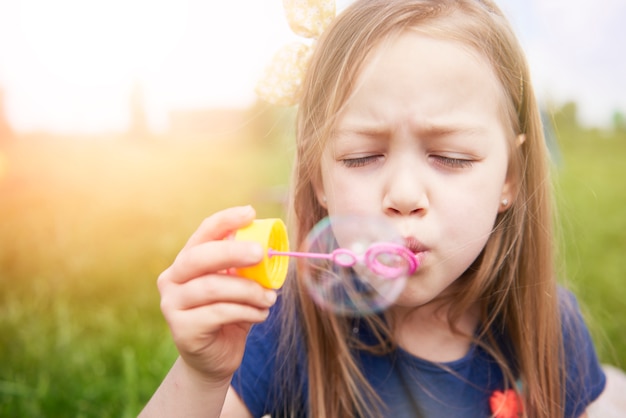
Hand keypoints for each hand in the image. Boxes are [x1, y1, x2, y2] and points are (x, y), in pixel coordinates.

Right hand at [157, 206, 276, 384]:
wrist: (215, 360)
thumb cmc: (231, 315)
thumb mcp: (239, 287)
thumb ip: (247, 268)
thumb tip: (273, 246)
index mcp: (186, 262)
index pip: (203, 234)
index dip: (225, 221)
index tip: (250, 213)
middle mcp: (172, 279)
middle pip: (199, 258)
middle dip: (232, 252)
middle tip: (261, 253)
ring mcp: (172, 305)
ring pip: (212, 287)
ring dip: (248, 290)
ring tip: (270, 298)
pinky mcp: (182, 329)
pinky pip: (218, 313)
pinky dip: (245, 311)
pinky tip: (261, 315)